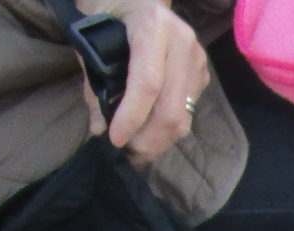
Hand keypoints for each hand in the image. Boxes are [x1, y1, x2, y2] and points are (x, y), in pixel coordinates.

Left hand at [78, 0, 211, 167]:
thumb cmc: (110, 15)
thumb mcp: (92, 41)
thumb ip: (94, 84)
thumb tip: (99, 128)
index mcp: (154, 26)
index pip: (148, 81)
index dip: (132, 116)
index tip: (114, 139)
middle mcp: (183, 42)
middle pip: (172, 107)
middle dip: (148, 139)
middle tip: (126, 153)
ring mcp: (197, 59)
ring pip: (183, 116)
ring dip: (158, 141)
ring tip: (135, 149)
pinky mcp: (202, 74)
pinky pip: (187, 113)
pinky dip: (167, 131)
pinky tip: (149, 132)